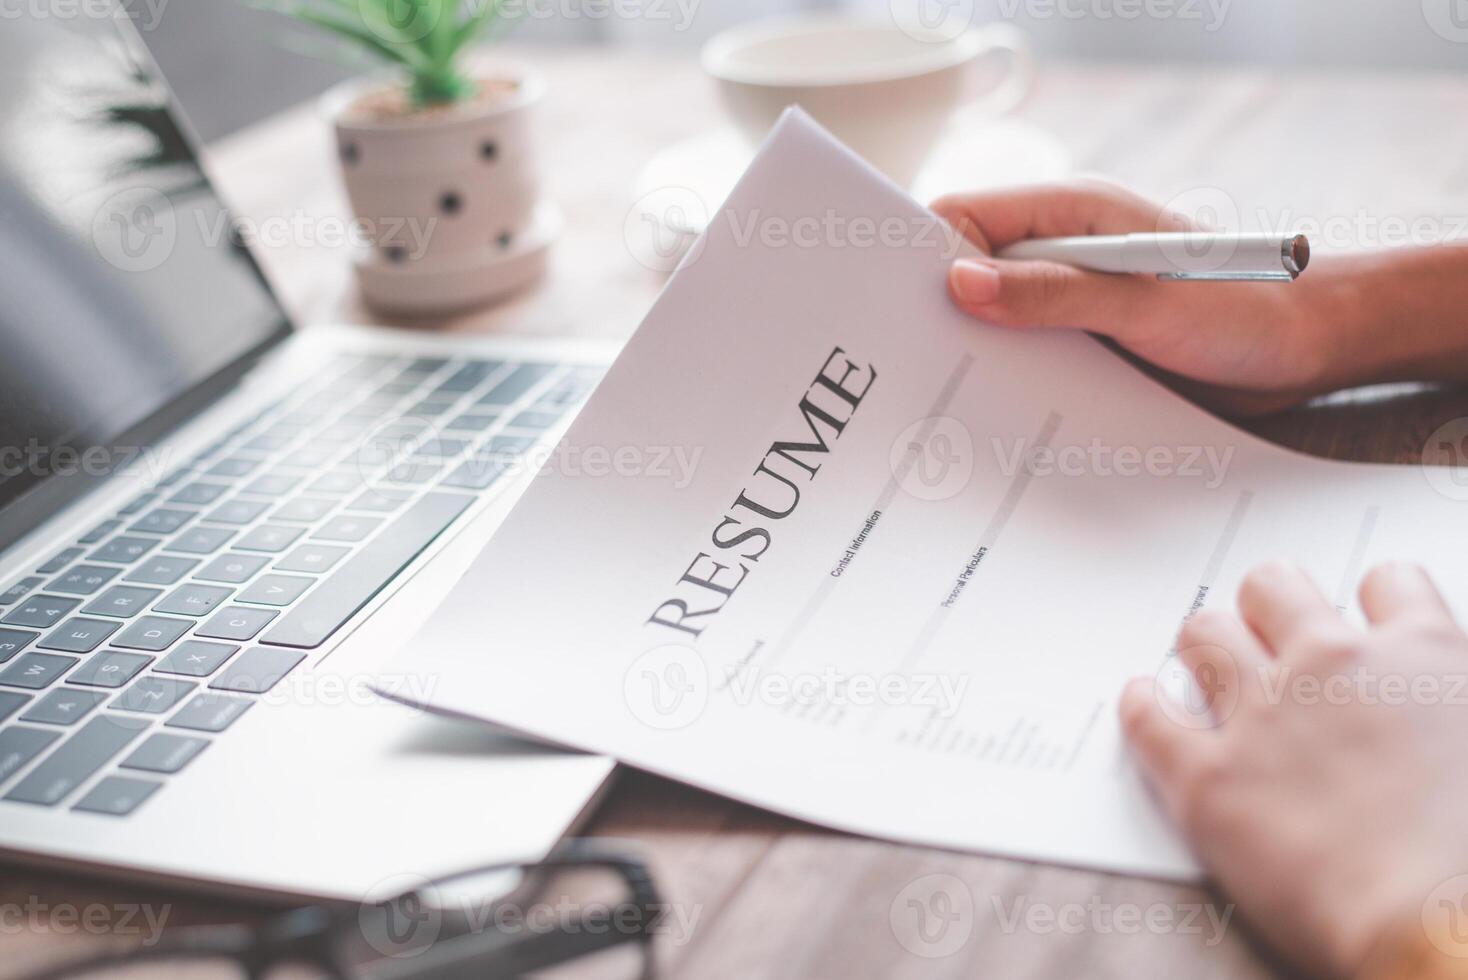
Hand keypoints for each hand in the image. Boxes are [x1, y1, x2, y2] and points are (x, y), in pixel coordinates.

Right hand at [930, 181, 1345, 415]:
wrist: (1306, 354)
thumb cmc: (1244, 310)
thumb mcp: (1145, 303)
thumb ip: (1055, 293)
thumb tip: (960, 283)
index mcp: (1070, 213)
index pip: (965, 216)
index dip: (927, 257)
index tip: (906, 309)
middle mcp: (1062, 252)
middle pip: (967, 271)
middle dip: (939, 312)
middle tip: (914, 364)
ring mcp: (1069, 299)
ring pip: (991, 321)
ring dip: (975, 356)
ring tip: (948, 400)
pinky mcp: (1081, 344)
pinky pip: (1024, 359)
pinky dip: (1007, 382)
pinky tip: (997, 416)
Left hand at [1120, 562, 1467, 976]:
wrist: (1447, 927)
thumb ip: (1452, 701)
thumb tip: (1438, 715)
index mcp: (1424, 657)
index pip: (1389, 584)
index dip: (1373, 602)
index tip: (1364, 623)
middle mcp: (1335, 666)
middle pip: (1274, 589)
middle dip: (1267, 606)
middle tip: (1267, 635)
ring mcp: (1263, 715)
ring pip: (1205, 634)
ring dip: (1204, 646)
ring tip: (1205, 667)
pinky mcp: (1206, 777)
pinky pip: (1148, 716)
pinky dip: (1141, 705)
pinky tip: (1145, 702)